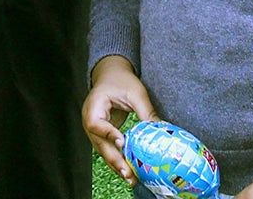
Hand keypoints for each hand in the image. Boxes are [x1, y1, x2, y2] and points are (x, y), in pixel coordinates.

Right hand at [81, 56, 155, 180]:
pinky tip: (129, 171)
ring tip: (131, 178)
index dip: (108, 134)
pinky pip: (109, 149)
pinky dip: (118, 160)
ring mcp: (95, 130)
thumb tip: (162, 129)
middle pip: (100, 144)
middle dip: (114, 160)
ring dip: (116, 165)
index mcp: (93, 106)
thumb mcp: (135, 92)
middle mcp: (90, 121)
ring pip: (104, 151)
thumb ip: (146, 111)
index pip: (96, 124)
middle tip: (128, 173)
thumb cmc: (121, 80)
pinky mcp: (102, 135)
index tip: (122, 143)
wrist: (111, 74)